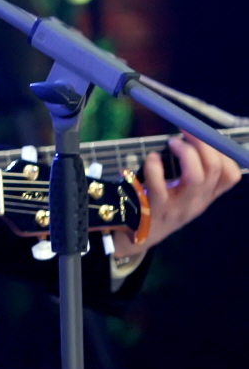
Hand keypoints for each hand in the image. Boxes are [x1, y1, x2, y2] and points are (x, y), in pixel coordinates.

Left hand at [110, 135, 240, 264]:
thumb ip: (191, 171)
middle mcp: (197, 202)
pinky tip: (152, 158)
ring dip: (186, 153)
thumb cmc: (162, 205)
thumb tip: (189, 136)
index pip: (230, 176)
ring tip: (172, 142)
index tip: (204, 136)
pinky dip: (155, 167)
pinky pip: (159, 186)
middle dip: (203, 145)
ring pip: (196, 178)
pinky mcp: (154, 209)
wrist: (138, 235)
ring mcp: (177, 207)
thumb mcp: (185, 193)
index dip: (221, 152)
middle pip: (214, 170)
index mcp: (206, 196)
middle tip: (185, 133)